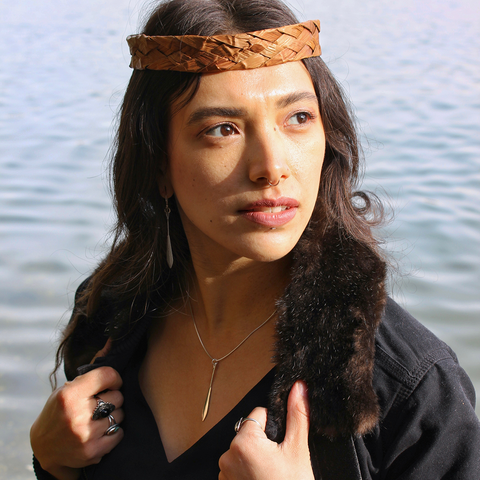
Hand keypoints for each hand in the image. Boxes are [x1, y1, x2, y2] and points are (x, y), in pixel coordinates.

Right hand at [30, 341, 123, 479]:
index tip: (111, 382)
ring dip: (114, 414)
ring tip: (100, 415)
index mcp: (69, 395)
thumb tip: (112, 342)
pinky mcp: (92, 451)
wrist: (44, 447)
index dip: (114, 378)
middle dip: (113, 397)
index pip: (107, 375)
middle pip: (117, 396)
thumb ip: (92, 369)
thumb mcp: (68, 388)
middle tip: (102, 401)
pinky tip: (101, 429)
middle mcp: (76, 415)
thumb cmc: (59, 411)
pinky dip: (114, 430)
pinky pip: (119, 433)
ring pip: (120, 414)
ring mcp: (85, 435)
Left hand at [219, 380, 313, 479]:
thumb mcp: (298, 450)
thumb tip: (299, 386)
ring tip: (272, 476)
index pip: (258, 416)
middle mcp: (228, 456)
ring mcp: (224, 475)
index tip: (282, 445)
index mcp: (243, 442)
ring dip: (256, 459)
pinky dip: (249, 474)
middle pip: (250, 434)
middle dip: (264, 444)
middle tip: (280, 464)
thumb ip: (297, 415)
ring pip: (244, 452)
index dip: (274, 427)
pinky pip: (237, 470)